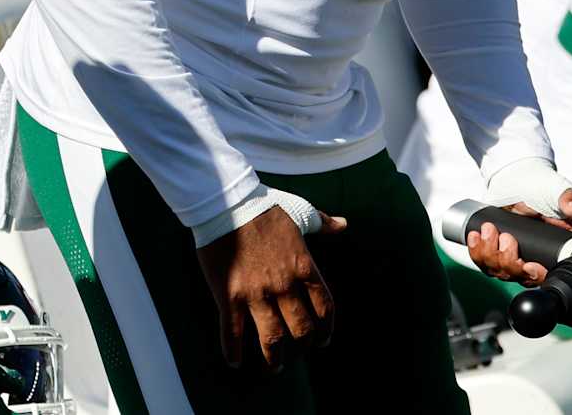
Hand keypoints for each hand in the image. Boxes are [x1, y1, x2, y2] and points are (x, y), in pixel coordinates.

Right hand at [196, 205, 346, 371]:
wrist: (228, 203)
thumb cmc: (265, 206)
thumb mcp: (301, 211)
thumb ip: (323, 223)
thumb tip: (343, 224)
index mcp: (304, 266)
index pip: (324, 307)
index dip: (326, 328)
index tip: (323, 340)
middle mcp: (284, 285)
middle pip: (301, 329)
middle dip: (302, 347)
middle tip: (297, 355)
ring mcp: (257, 294)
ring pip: (272, 338)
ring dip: (274, 359)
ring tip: (274, 368)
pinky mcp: (229, 296)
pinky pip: (233, 333)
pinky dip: (233, 351)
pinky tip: (235, 362)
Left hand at [466, 193, 571, 284]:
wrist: (515, 176)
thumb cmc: (540, 184)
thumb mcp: (556, 189)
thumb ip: (568, 198)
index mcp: (557, 248)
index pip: (547, 273)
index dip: (536, 275)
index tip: (527, 264)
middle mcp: (536, 256)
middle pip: (520, 276)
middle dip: (508, 261)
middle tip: (505, 237)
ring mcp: (516, 255)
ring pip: (499, 271)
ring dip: (490, 254)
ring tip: (488, 229)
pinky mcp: (497, 250)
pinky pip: (484, 261)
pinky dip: (477, 251)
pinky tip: (475, 236)